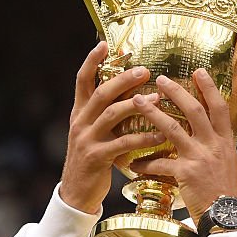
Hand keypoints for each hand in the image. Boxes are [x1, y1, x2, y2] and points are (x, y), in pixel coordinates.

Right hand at [59, 41, 166, 212]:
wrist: (77, 193)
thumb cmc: (94, 159)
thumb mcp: (96, 133)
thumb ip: (108, 114)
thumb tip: (134, 93)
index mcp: (80, 112)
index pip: (82, 80)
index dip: (91, 61)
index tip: (104, 44)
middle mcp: (80, 122)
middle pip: (101, 92)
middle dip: (123, 79)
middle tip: (145, 70)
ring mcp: (86, 139)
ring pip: (111, 114)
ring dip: (136, 105)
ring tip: (158, 98)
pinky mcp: (96, 157)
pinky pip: (122, 143)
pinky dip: (142, 138)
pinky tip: (160, 136)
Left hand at [128, 69, 236, 222]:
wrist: (228, 217)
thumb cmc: (226, 192)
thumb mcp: (228, 163)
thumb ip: (216, 146)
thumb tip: (206, 134)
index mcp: (225, 141)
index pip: (219, 107)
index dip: (209, 88)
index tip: (199, 71)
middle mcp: (213, 145)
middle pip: (195, 110)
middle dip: (176, 91)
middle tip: (160, 78)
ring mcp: (199, 158)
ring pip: (172, 128)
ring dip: (153, 113)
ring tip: (136, 102)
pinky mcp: (186, 174)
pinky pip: (160, 163)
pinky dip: (145, 163)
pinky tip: (133, 164)